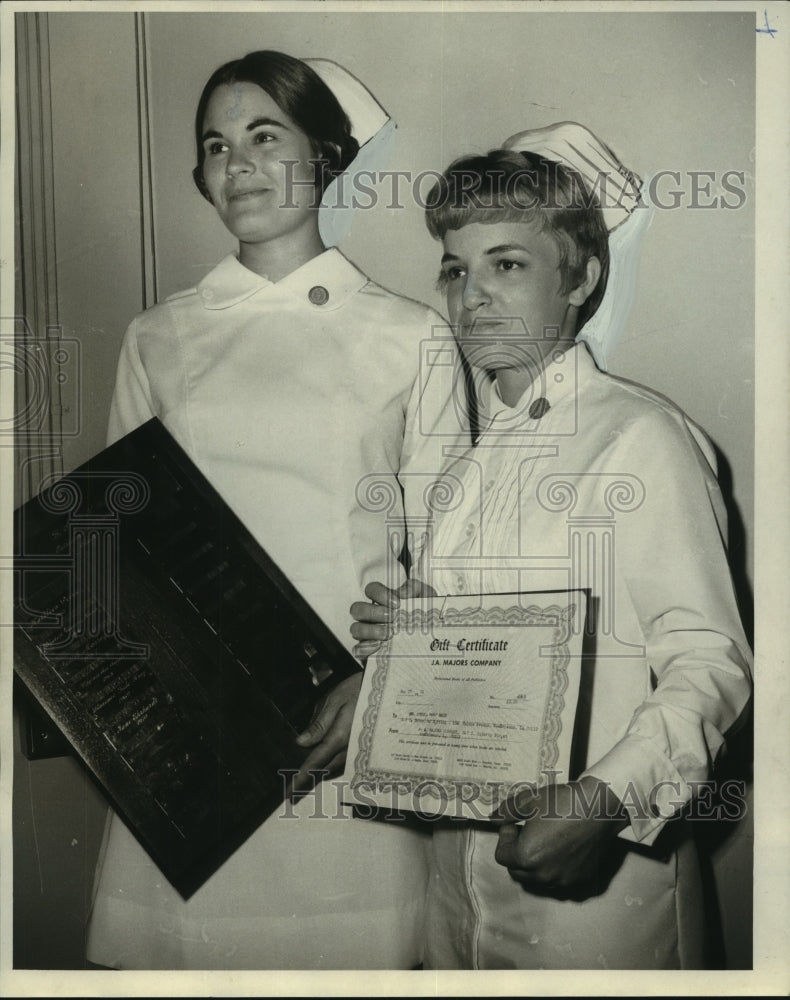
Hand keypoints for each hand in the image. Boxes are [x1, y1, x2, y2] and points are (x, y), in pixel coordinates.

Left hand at [290, 672, 362, 793]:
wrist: (384, 688)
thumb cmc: (357, 690)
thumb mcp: (334, 701)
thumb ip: (319, 724)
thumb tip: (301, 742)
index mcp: (340, 737)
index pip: (316, 761)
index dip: (302, 776)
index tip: (290, 790)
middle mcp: (350, 748)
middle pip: (325, 769)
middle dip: (308, 778)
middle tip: (292, 787)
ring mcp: (359, 750)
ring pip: (334, 767)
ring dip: (320, 772)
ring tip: (304, 776)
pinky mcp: (363, 747)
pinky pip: (344, 762)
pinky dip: (331, 765)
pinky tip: (324, 762)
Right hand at [349, 578, 436, 659]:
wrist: (431, 643)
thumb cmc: (424, 617)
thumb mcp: (425, 599)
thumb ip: (415, 588)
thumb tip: (402, 593)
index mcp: (382, 602)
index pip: (371, 590)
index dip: (379, 593)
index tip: (397, 603)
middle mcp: (371, 617)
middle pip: (357, 609)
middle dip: (372, 612)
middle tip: (391, 618)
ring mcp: (367, 634)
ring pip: (355, 629)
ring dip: (370, 630)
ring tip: (388, 634)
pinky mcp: (368, 652)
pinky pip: (357, 650)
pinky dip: (365, 648)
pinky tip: (379, 646)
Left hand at [491, 776, 627, 894]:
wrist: (599, 807)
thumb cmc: (562, 802)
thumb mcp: (529, 800)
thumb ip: (507, 811)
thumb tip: (493, 818)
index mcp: (526, 857)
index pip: (502, 856)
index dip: (505, 837)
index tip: (515, 824)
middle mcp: (543, 875)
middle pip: (518, 871)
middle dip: (517, 853)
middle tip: (527, 832)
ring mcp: (564, 881)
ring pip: (538, 878)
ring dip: (536, 863)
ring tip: (545, 840)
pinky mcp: (581, 880)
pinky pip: (560, 880)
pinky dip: (557, 869)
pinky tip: (563, 850)